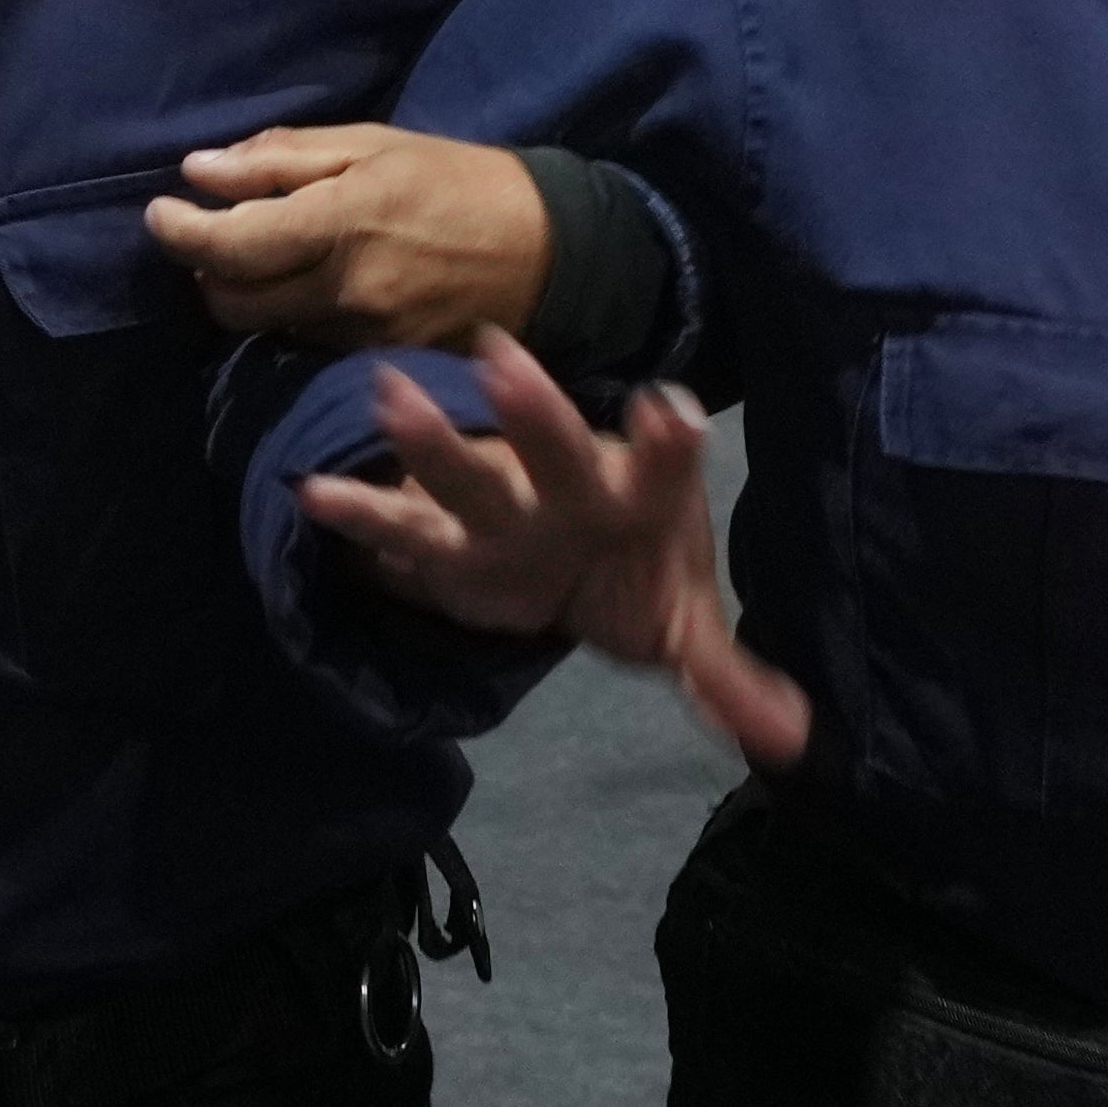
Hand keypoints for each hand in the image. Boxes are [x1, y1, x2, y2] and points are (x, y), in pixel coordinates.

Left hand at [149, 124, 552, 347]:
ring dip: (249, 296)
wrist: (553, 251)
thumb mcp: (373, 146)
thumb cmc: (458, 181)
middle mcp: (344, 290)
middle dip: (207, 269)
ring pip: (264, 329)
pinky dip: (292, 317)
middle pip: (229, 302)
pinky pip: (305, 346)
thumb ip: (280, 160)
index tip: (161, 213)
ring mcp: (361, 338)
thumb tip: (199, 171)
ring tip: (272, 258)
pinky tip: (313, 288)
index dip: (178, 232)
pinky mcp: (379, 366)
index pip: (227, 246)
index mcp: (342, 223)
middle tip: (219, 235)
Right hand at [297, 333, 807, 761]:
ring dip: (431, 443)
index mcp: (640, 501)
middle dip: (532, 416)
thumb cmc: (631, 572)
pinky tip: (312, 493)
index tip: (671, 408)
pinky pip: (399, 528)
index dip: (668, 446)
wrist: (562, 552)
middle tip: (501, 365)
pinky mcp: (446, 540)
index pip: (663, 471)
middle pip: (555, 456)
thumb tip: (795, 741)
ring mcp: (503, 510)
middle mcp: (570, 492)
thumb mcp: (682, 627)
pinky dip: (358, 514)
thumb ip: (726, 677)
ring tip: (386, 392)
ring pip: (470, 476)